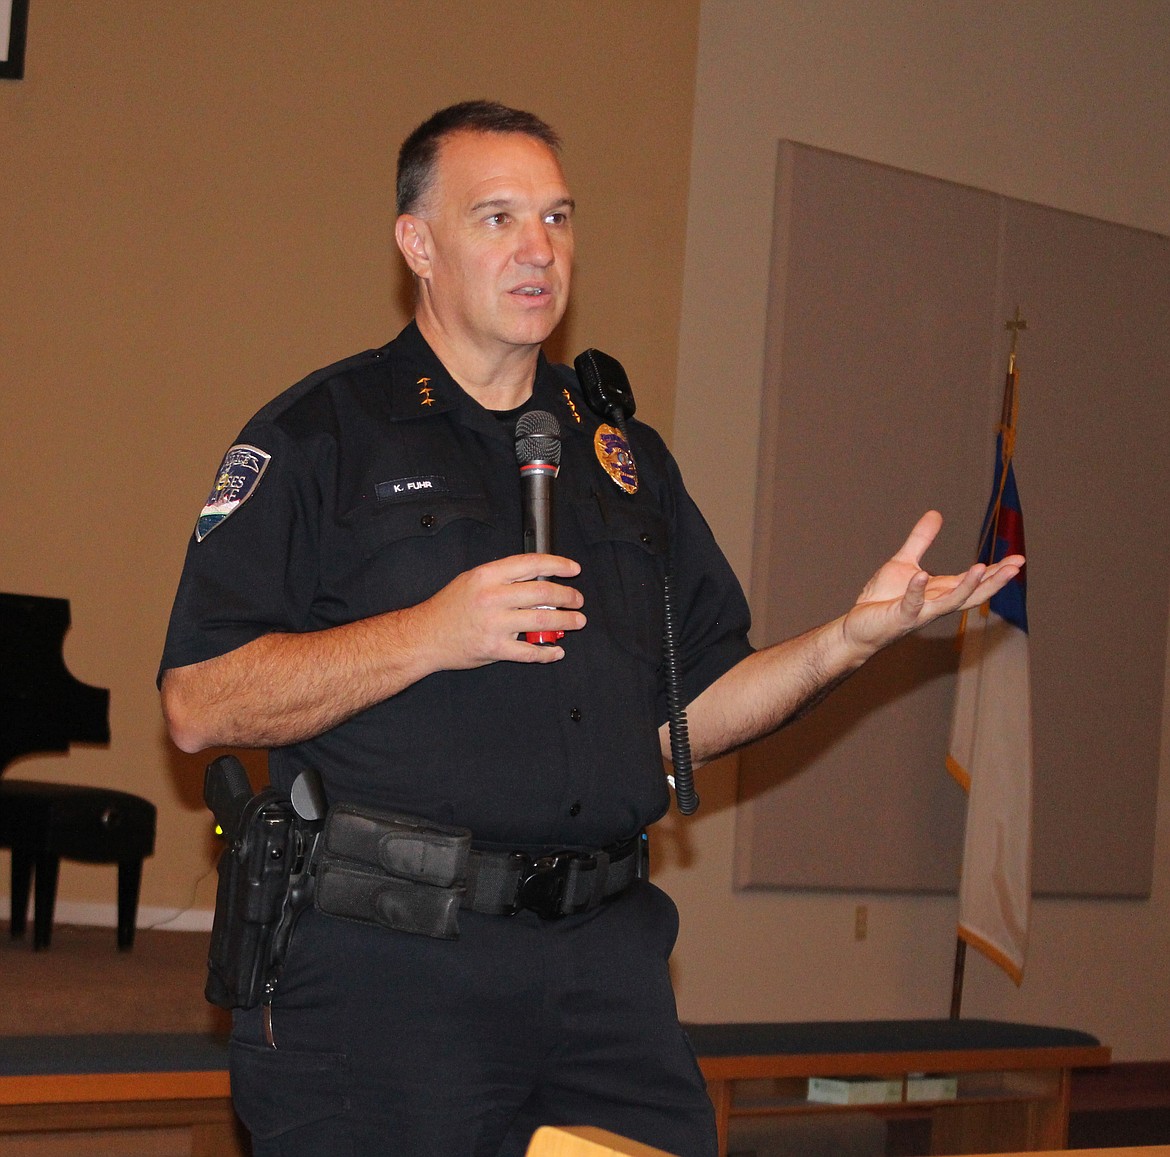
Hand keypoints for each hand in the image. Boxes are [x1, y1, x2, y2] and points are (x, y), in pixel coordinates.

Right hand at [407, 553, 585, 670]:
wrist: (425, 636)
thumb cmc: (448, 608)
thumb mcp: (472, 581)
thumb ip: (503, 578)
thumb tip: (538, 578)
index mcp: (487, 576)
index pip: (531, 563)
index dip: (557, 564)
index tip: (573, 569)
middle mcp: (492, 597)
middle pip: (542, 591)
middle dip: (567, 595)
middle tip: (578, 599)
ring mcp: (494, 623)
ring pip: (541, 619)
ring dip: (565, 621)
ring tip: (576, 621)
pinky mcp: (494, 648)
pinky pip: (529, 651)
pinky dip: (546, 652)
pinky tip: (556, 651)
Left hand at [841, 511, 1023, 655]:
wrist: (858, 625)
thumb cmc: (882, 598)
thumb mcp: (904, 563)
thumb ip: (921, 540)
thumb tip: (936, 513)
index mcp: (940, 591)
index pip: (974, 581)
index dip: (996, 571)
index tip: (1019, 560)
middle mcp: (935, 603)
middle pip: (972, 593)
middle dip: (994, 581)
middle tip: (1017, 567)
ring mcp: (919, 612)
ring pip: (950, 602)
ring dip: (966, 586)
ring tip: (982, 568)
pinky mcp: (899, 616)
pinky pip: (911, 603)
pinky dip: (916, 591)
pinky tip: (921, 577)